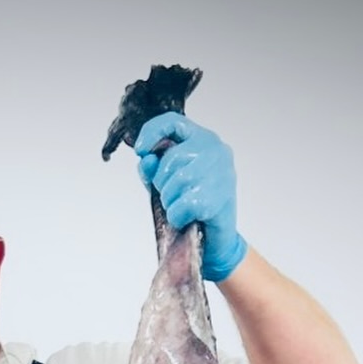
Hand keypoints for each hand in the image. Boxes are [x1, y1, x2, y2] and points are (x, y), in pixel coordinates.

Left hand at [134, 113, 247, 281]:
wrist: (216, 242)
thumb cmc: (192, 210)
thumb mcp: (168, 184)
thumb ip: (153, 169)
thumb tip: (145, 160)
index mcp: (203, 139)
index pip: (173, 122)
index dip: (152, 132)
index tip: (141, 150)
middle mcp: (216, 150)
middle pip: (171, 158)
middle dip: (162, 183)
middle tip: (172, 198)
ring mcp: (221, 172)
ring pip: (176, 181)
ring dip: (170, 202)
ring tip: (181, 209)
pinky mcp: (220, 197)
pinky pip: (183, 205)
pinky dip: (177, 217)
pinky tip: (187, 219)